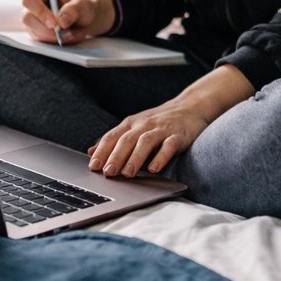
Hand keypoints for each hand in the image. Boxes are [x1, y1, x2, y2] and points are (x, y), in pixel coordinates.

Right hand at [21, 0, 115, 43]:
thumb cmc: (82, 5)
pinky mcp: (37, 32)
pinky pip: (40, 41)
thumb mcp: (83, 4)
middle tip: (62, 34)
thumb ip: (73, 9)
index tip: (54, 24)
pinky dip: (54, 42)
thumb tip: (61, 21)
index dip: (39, 12)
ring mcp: (33, 19)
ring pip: (34, 32)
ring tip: (70, 34)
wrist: (84, 17)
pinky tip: (66, 37)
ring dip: (52, 37)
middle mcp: (33, 5)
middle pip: (27, 18)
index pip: (30, 0)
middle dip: (45, 29)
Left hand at [86, 102, 208, 176]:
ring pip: (145, 142)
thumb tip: (91, 151)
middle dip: (116, 156)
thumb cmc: (158, 121)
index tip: (93, 166)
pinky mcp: (178, 135)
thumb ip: (114, 139)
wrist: (190, 107)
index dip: (102, 151)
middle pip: (127, 140)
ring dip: (135, 158)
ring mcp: (161, 129)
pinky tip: (154, 169)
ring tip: (127, 173)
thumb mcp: (134, 126)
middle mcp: (144, 125)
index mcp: (131, 124)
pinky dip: (161, 157)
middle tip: (108, 172)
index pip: (112, 137)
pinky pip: (169, 146)